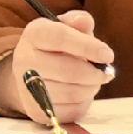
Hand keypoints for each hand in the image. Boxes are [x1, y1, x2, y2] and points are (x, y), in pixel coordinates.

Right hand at [0, 8, 112, 125]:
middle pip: (69, 71)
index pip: (61, 38)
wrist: (32, 74)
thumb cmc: (57, 47)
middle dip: (95, 73)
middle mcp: (24, 60)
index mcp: (34, 34)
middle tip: (105, 72)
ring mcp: (27, 88)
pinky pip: (72, 110)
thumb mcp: (67, 28)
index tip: (108, 55)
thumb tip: (84, 22)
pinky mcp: (36, 111)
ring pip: (73, 93)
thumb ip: (79, 22)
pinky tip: (79, 92)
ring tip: (91, 80)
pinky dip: (83, 102)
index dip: (88, 47)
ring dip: (91, 88)